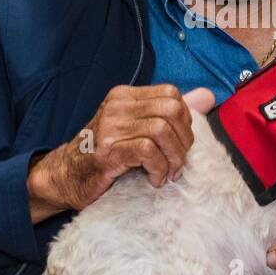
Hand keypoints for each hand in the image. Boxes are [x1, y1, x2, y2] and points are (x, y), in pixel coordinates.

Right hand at [27, 85, 215, 221]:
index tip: (179, 144)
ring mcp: (111, 127)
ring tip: (167, 173)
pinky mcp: (108, 150)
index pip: (172, 95)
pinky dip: (159, 169)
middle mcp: (118, 106)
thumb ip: (171, 112)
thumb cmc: (105, 155)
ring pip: (162, 130)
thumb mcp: (137, 129)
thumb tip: (209, 96)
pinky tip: (154, 180)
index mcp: (125, 96)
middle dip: (184, 141)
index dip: (185, 121)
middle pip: (172, 110)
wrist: (66, 177)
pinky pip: (148, 151)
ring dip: (173, 158)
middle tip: (177, 162)